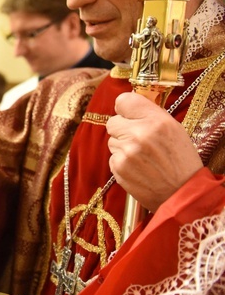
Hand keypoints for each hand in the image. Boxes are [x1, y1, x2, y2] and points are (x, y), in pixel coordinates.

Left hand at [106, 92, 201, 210]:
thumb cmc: (180, 161)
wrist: (182, 193)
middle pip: (112, 121)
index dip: (125, 109)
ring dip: (122, 146)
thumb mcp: (174, 129)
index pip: (123, 100)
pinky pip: (112, 157)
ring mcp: (126, 151)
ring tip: (142, 157)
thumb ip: (150, 115)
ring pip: (112, 140)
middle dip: (122, 129)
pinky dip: (121, 161)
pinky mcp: (118, 167)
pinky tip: (138, 168)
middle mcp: (139, 133)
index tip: (129, 114)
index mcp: (157, 121)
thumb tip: (127, 105)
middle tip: (138, 139)